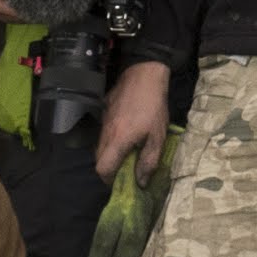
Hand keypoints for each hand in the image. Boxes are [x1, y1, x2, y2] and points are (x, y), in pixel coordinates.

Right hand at [93, 59, 172, 177]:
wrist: (144, 75)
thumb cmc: (154, 107)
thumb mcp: (157, 136)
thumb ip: (148, 161)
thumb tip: (141, 182)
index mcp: (118, 141)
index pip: (102, 168)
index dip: (109, 179)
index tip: (121, 180)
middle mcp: (105, 133)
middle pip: (98, 159)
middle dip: (109, 168)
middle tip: (125, 168)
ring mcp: (102, 122)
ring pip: (99, 146)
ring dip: (110, 154)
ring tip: (127, 152)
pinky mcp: (102, 112)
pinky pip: (102, 133)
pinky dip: (110, 140)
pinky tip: (125, 134)